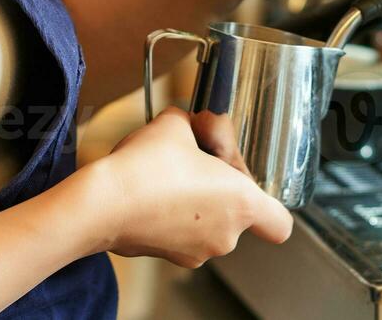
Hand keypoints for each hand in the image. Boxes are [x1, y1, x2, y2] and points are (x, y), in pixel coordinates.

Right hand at [75, 108, 292, 268]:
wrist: (101, 204)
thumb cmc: (146, 168)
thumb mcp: (177, 124)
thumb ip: (199, 124)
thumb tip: (199, 125)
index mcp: (242, 205)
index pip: (280, 223)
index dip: (269, 202)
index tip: (247, 183)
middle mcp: (224, 237)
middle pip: (236, 212)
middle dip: (217, 182)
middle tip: (195, 154)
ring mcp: (194, 252)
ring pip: (206, 222)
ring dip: (193, 198)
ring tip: (168, 169)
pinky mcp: (166, 257)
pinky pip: (179, 232)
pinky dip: (169, 214)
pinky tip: (151, 189)